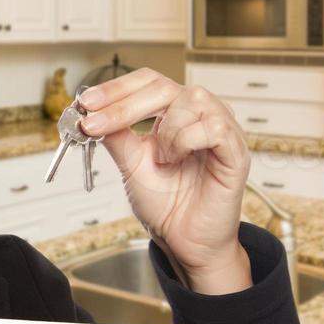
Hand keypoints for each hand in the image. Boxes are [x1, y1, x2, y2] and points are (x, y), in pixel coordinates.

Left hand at [78, 69, 252, 294]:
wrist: (183, 240)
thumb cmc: (165, 203)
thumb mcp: (130, 164)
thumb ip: (116, 135)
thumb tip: (92, 111)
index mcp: (174, 113)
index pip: (148, 82)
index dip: (117, 88)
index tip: (87, 101)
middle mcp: (199, 115)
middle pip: (165, 86)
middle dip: (125, 104)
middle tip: (97, 123)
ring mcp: (221, 129)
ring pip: (193, 99)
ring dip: (165, 129)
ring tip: (160, 159)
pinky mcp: (236, 151)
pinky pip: (215, 126)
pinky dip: (188, 140)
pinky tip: (177, 159)